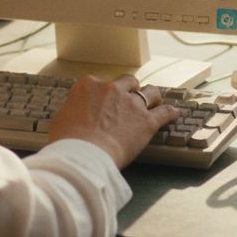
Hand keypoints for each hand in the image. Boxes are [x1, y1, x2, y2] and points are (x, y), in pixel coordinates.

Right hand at [47, 75, 181, 167]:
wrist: (84, 154)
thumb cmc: (67, 142)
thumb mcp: (61, 120)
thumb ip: (72, 112)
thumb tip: (72, 117)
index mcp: (88, 85)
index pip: (100, 83)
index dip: (105, 93)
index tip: (106, 101)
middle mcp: (112, 88)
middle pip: (128, 82)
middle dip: (131, 89)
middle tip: (131, 98)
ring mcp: (131, 103)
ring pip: (150, 92)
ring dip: (152, 97)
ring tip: (156, 101)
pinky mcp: (147, 121)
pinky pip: (164, 112)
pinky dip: (171, 112)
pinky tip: (176, 113)